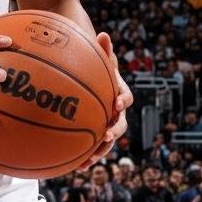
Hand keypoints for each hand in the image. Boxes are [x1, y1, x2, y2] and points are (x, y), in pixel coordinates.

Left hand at [78, 32, 132, 170]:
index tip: (116, 104)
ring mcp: (106, 123)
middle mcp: (115, 110)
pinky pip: (93, 146)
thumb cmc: (93, 64)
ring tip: (89, 159)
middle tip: (106, 135)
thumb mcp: (97, 56)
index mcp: (118, 92)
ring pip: (108, 140)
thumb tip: (104, 34)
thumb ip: (101, 49)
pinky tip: (76, 167)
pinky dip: (86, 156)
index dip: (122, 101)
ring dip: (101, 150)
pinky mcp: (94, 132)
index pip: (126, 97)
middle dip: (114, 131)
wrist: (88, 75)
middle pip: (121, 123)